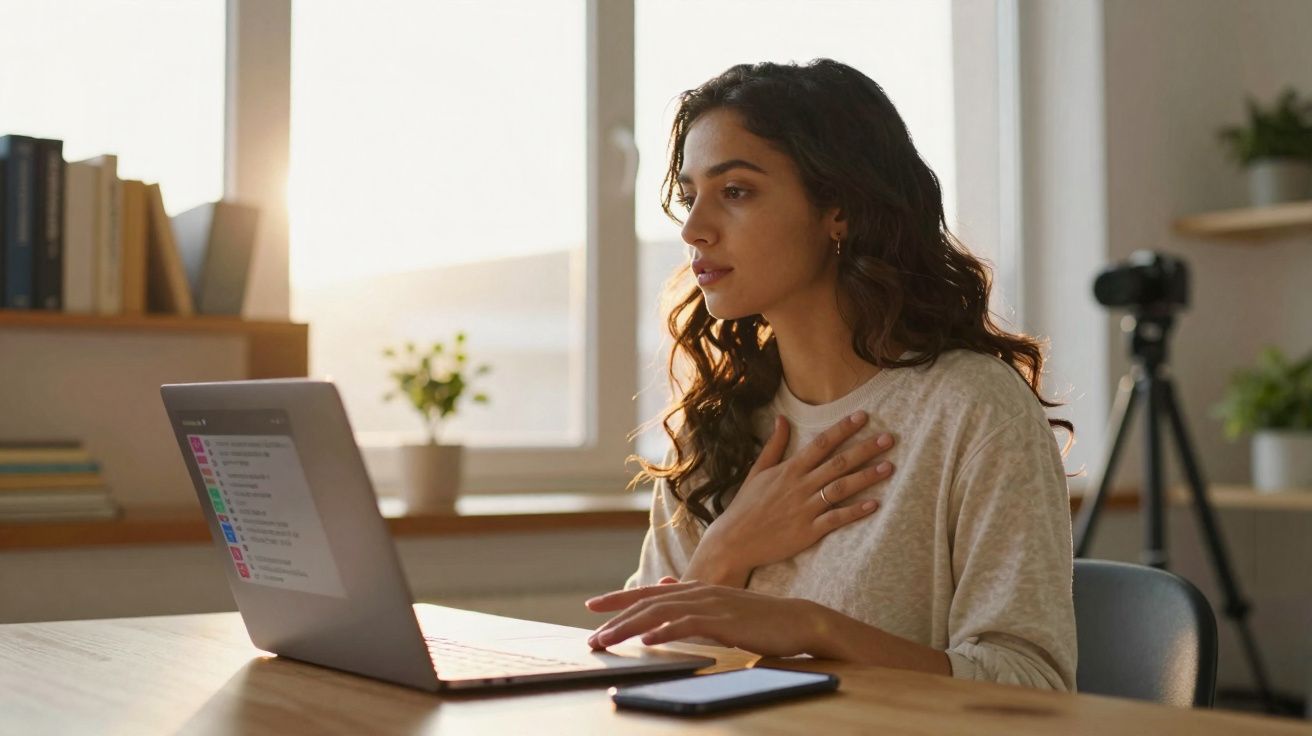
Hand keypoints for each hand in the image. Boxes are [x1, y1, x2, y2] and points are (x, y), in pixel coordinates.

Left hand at [585, 580, 821, 656]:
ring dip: (630, 627)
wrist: (797, 620)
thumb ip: (690, 598)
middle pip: (647, 603)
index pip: (649, 593)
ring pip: (660, 612)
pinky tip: (648, 640)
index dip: (619, 599)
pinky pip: (689, 625)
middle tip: (591, 637)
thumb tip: (664, 587)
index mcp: (696, 589)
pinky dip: (665, 631)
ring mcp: (711, 604)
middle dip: (615, 618)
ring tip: (607, 640)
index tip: (593, 607)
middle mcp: (699, 592)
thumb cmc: (759, 618)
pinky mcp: (725, 620)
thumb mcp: (719, 605)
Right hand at [686, 411, 895, 585]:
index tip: (863, 417)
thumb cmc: (746, 505)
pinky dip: (855, 512)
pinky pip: (836, 519)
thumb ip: (774, 446)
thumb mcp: (757, 471)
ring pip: (841, 488)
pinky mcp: (809, 531)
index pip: (821, 444)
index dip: (842, 429)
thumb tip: (782, 419)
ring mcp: (805, 508)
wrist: (734, 540)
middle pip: (838, 463)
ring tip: (889, 467)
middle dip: (864, 449)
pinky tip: (874, 504)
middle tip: (889, 438)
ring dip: (866, 477)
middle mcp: (800, 486)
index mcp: (789, 470)